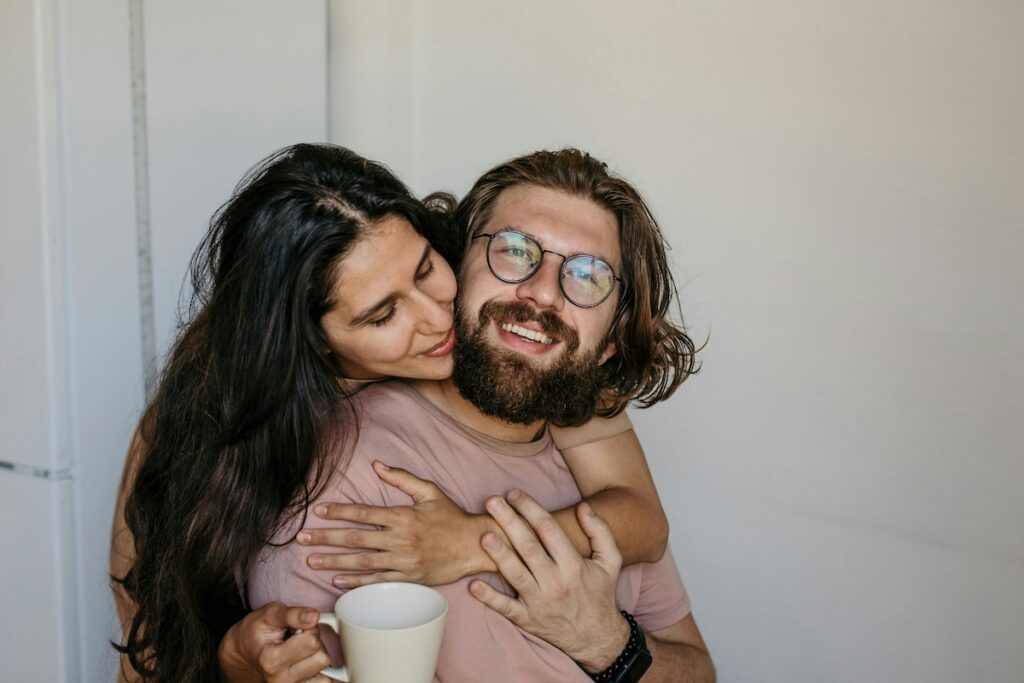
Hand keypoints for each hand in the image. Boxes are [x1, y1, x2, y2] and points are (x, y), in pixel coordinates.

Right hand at [218, 602, 330, 682]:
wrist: (244, 655)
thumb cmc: (256, 632)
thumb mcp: (269, 614)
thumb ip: (292, 614)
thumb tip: (314, 616)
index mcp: (272, 661)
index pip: (312, 641)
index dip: (309, 628)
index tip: (297, 627)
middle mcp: (282, 681)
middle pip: (322, 658)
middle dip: (315, 643)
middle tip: (297, 639)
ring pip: (326, 672)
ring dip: (316, 658)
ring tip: (299, 652)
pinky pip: (324, 682)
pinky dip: (318, 671)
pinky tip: (303, 663)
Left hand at [298, 461, 483, 587]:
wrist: (474, 546)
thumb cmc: (451, 517)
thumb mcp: (430, 491)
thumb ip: (402, 478)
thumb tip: (377, 465)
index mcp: (403, 516)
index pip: (364, 513)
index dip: (339, 512)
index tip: (318, 511)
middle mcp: (400, 539)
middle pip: (356, 539)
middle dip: (326, 537)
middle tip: (303, 538)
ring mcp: (403, 561)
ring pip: (362, 562)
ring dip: (334, 562)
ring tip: (312, 560)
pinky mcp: (408, 578)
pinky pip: (378, 582)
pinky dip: (357, 583)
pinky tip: (338, 582)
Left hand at [468, 490, 630, 673]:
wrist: (597, 638)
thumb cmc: (600, 594)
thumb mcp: (611, 562)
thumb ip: (600, 532)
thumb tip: (583, 507)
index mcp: (574, 565)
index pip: (549, 530)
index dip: (530, 508)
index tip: (514, 493)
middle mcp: (556, 583)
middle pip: (528, 547)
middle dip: (509, 522)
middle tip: (491, 501)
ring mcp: (539, 603)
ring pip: (515, 575)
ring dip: (498, 555)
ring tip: (483, 535)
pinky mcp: (527, 620)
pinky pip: (505, 608)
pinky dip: (489, 598)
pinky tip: (473, 585)